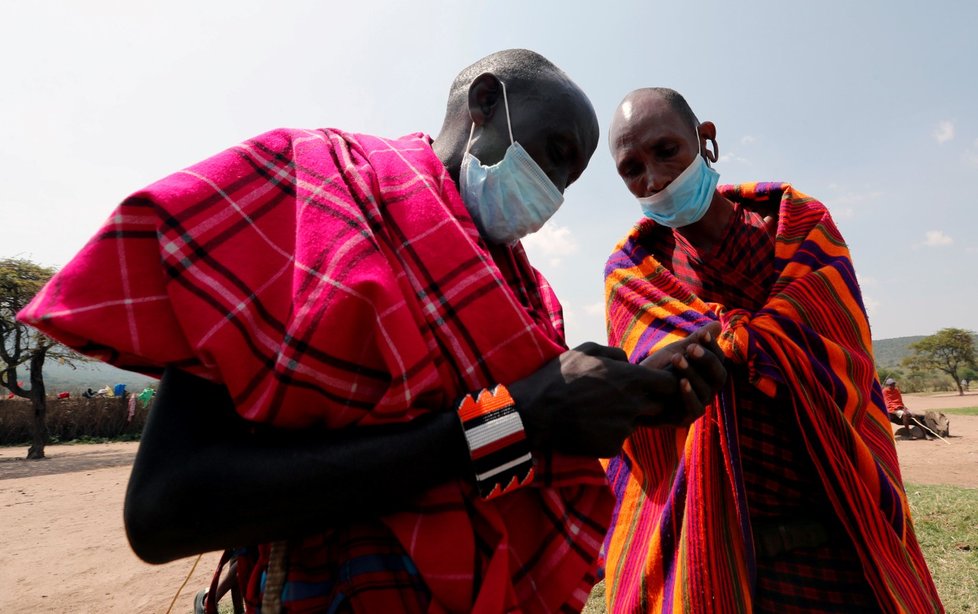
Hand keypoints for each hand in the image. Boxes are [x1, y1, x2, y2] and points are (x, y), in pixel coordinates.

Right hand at [508, 342, 704, 457]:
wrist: (535, 413)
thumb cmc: (559, 377)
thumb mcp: (585, 350)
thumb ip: (615, 354)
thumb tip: (630, 362)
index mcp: (631, 379)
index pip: (670, 384)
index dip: (664, 383)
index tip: (652, 383)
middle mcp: (633, 405)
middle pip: (657, 406)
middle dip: (646, 402)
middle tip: (619, 398)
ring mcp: (624, 429)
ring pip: (635, 423)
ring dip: (623, 418)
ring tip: (594, 411)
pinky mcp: (612, 447)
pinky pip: (618, 439)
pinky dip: (607, 434)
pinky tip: (587, 426)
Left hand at [639, 321, 726, 424]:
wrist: (634, 391)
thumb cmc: (658, 371)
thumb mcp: (675, 352)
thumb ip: (694, 341)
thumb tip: (717, 324)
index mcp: (708, 374)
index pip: (719, 359)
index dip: (712, 346)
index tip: (702, 334)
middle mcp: (708, 390)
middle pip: (718, 375)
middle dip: (706, 360)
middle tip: (691, 348)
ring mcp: (698, 405)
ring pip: (705, 390)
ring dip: (692, 373)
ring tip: (677, 359)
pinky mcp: (685, 419)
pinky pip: (694, 409)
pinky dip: (689, 395)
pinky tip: (681, 382)